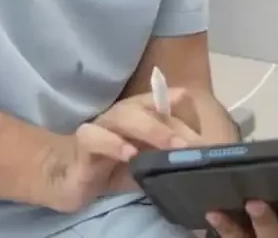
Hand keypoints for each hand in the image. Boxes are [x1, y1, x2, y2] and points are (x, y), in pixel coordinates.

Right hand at [39, 89, 202, 212]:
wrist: (72, 177)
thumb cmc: (114, 166)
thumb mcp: (148, 162)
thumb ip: (169, 157)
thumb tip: (200, 161)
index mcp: (142, 113)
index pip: (168, 100)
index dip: (188, 114)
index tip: (205, 136)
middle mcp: (123, 113)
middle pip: (149, 107)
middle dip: (173, 126)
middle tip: (193, 145)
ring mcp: (102, 124)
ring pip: (125, 116)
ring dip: (151, 129)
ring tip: (171, 147)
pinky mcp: (83, 142)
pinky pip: (96, 137)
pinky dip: (114, 144)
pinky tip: (130, 155)